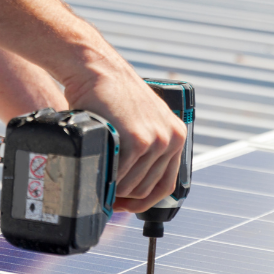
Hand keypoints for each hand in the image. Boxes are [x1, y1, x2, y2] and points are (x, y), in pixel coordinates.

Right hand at [64, 60, 185, 213]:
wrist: (97, 69)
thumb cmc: (111, 94)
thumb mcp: (140, 120)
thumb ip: (144, 146)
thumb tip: (133, 181)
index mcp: (177, 135)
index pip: (166, 184)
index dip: (144, 200)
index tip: (127, 204)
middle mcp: (171, 139)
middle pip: (147, 188)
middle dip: (124, 196)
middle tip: (105, 194)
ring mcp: (156, 140)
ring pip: (133, 186)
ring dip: (114, 189)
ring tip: (99, 180)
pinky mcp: (138, 140)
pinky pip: (121, 175)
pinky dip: (107, 179)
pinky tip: (98, 172)